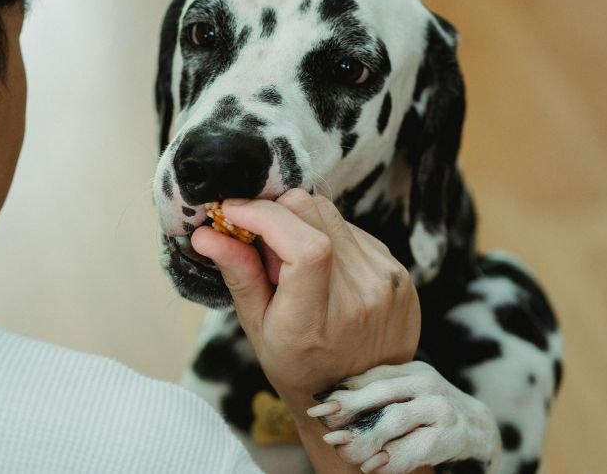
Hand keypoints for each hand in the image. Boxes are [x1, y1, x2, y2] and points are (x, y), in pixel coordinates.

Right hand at [189, 189, 420, 406]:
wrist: (363, 395)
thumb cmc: (302, 366)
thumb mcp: (259, 329)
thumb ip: (238, 275)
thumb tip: (205, 234)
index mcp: (316, 322)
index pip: (304, 247)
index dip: (263, 216)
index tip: (232, 211)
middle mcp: (360, 297)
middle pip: (312, 212)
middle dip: (273, 210)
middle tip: (256, 234)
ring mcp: (387, 281)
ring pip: (330, 213)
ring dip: (300, 221)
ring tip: (290, 259)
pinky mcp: (401, 270)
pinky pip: (353, 230)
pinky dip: (327, 235)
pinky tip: (321, 267)